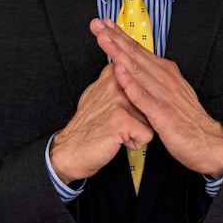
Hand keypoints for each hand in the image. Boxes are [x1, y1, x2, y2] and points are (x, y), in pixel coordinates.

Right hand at [49, 62, 153, 183]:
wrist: (72, 149)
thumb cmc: (87, 126)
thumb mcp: (95, 94)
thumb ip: (111, 82)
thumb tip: (125, 72)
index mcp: (113, 75)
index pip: (144, 85)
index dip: (138, 102)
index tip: (122, 109)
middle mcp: (116, 84)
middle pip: (149, 103)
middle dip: (139, 119)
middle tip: (116, 124)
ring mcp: (119, 101)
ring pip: (150, 119)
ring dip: (136, 132)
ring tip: (116, 132)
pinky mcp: (122, 120)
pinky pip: (147, 134)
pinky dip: (135, 143)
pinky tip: (118, 141)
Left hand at [90, 18, 222, 177]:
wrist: (207, 142)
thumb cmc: (187, 120)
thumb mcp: (171, 93)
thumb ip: (155, 79)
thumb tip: (139, 68)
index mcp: (166, 72)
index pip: (139, 50)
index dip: (121, 36)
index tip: (104, 24)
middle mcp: (165, 79)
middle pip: (135, 55)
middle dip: (114, 38)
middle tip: (97, 24)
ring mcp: (164, 95)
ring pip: (136, 70)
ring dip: (118, 53)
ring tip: (103, 39)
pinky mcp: (162, 113)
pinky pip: (143, 96)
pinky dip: (130, 83)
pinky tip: (118, 71)